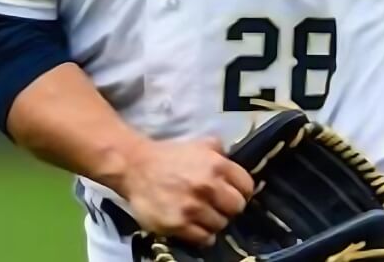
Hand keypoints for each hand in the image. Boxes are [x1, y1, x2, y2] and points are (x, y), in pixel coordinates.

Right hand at [121, 136, 254, 245]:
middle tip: (218, 206)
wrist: (136, 167)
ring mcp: (193, 207)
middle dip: (229, 207)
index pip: (247, 186)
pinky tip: (195, 225)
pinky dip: (202, 235)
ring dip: (214, 221)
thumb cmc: (169, 156)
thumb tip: (234, 159)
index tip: (234, 193)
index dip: (242, 191)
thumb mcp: (198, 144)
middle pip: (237, 207)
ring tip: (203, 215)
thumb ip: (219, 151)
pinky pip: (204, 238)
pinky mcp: (179, 225)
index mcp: (216, 164)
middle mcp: (208, 186)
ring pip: (221, 225)